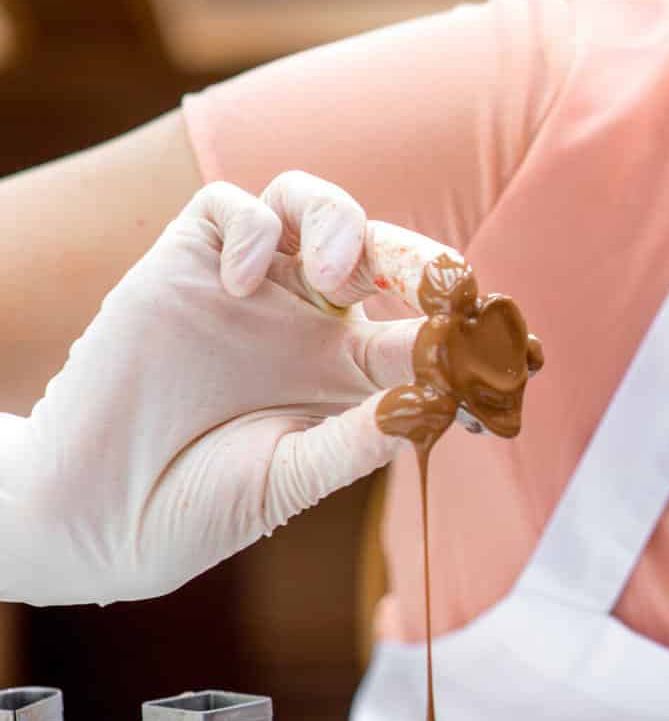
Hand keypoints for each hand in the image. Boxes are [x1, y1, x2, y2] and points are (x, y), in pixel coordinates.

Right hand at [0, 172, 462, 605]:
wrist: (92, 516)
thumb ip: (359, 438)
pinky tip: (240, 282)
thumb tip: (437, 401)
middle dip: (427, 262)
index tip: (525, 355)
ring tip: (338, 278)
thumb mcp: (291, 478)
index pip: (430, 332)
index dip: (477, 334)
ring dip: (344, 225)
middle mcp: (307, 320)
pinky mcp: (184, 268)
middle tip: (449, 287)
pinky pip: (229, 208)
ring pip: (315, 204)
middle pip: (385, 256)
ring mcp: (249, 290)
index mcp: (348, 371)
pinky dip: (248, 228)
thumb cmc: (195, 506)